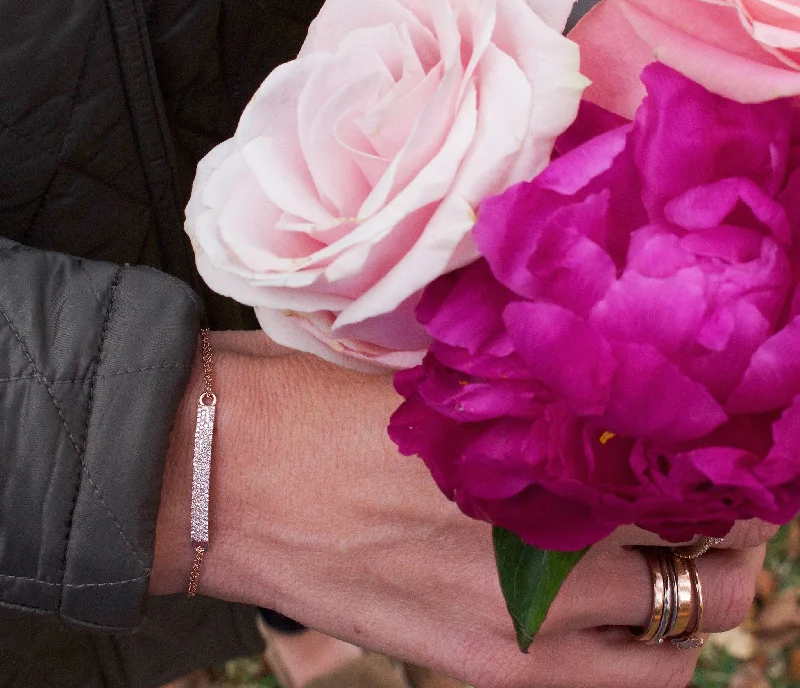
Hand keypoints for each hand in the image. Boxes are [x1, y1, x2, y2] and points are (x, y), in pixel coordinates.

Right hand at [151, 332, 773, 687]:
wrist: (216, 474)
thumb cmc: (308, 407)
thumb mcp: (429, 391)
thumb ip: (517, 409)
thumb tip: (586, 406)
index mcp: (519, 461)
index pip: (669, 480)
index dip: (720, 474)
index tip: (733, 455)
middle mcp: (523, 555)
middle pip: (687, 573)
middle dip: (723, 545)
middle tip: (723, 508)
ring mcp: (499, 625)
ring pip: (660, 645)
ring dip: (688, 605)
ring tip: (687, 565)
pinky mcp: (461, 662)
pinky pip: (593, 681)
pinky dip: (631, 653)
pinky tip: (620, 613)